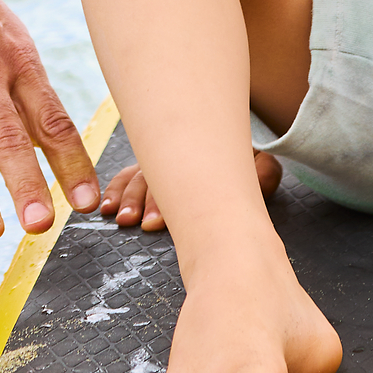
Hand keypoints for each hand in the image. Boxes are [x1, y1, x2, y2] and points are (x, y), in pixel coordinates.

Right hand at [99, 147, 282, 229]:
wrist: (240, 149)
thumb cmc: (250, 163)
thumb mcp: (262, 166)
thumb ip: (265, 172)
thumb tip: (265, 176)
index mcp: (202, 151)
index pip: (181, 170)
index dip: (167, 197)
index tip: (156, 221)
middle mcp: (179, 154)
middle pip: (156, 173)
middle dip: (147, 199)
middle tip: (142, 222)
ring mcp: (162, 162)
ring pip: (139, 175)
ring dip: (129, 197)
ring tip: (123, 219)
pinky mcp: (150, 169)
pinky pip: (128, 176)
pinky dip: (117, 190)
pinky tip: (107, 207)